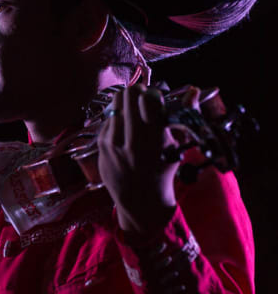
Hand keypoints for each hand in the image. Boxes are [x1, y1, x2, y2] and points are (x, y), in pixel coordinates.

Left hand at [97, 84, 199, 237]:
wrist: (140, 203)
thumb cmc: (162, 172)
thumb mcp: (176, 147)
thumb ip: (185, 117)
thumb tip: (193, 90)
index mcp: (155, 142)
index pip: (148, 100)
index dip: (152, 94)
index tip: (154, 99)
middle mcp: (132, 143)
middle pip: (128, 96)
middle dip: (137, 93)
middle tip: (141, 99)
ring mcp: (113, 145)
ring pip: (114, 105)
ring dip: (124, 103)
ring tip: (132, 112)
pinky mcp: (100, 148)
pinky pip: (106, 120)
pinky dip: (115, 118)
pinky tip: (123, 128)